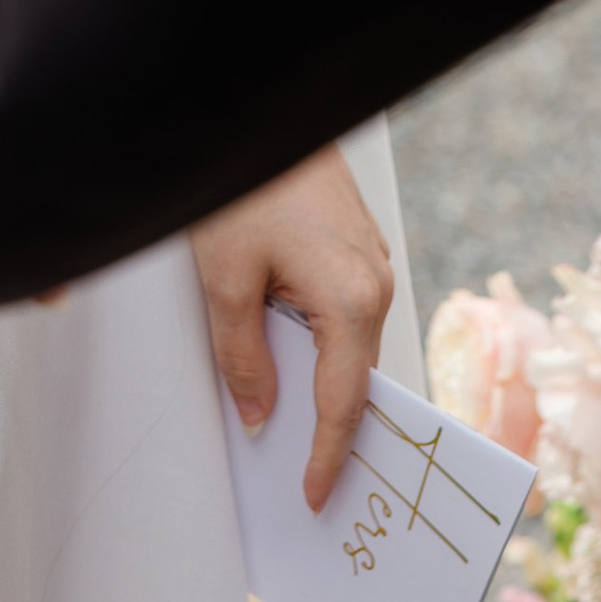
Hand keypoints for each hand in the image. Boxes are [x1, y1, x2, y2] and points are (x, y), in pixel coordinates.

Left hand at [191, 146, 394, 511]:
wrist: (259, 103)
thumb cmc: (242, 184)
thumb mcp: (225, 278)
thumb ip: (243, 356)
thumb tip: (259, 415)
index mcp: (352, 298)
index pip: (343, 404)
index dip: (327, 457)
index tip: (313, 498)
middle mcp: (375, 280)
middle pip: (352, 375)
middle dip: (327, 425)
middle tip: (302, 478)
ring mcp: (371, 258)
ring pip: (348, 341)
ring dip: (321, 377)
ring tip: (287, 420)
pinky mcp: (356, 241)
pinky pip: (345, 309)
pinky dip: (321, 339)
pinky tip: (287, 350)